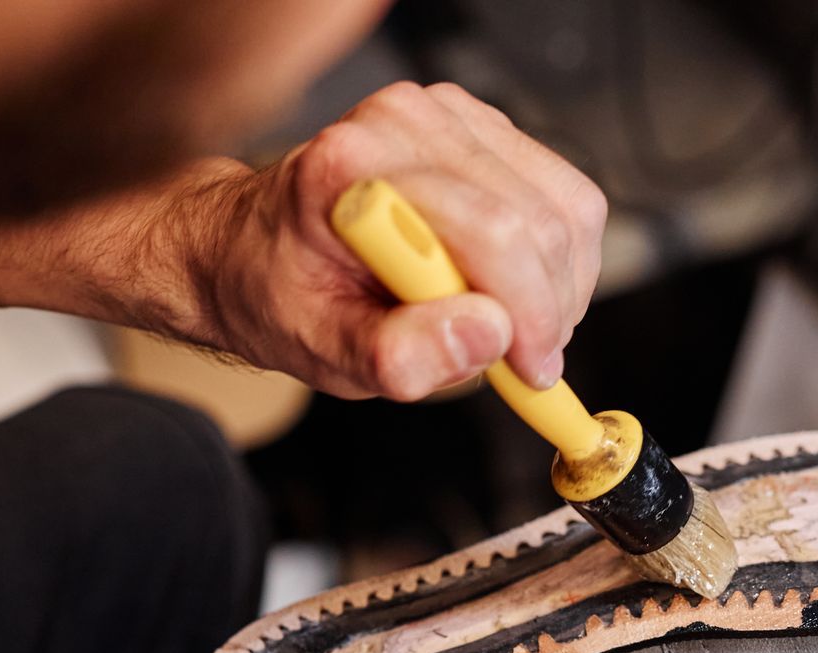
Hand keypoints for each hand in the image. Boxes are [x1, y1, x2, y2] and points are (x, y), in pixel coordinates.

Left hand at [101, 81, 607, 400]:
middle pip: (542, 218)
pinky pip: (562, 192)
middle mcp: (404, 123)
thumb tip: (488, 337)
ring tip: (508, 328)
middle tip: (522, 362)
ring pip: (567, 205)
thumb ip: (398, 354)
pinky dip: (555, 256)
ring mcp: (446, 115)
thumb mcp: (322, 350)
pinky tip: (505, 288)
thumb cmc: (281, 294)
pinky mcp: (478, 125)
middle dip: (550, 306)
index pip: (494, 231)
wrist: (250, 249)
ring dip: (559, 285)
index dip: (530, 312)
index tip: (530, 372)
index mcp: (355, 168)